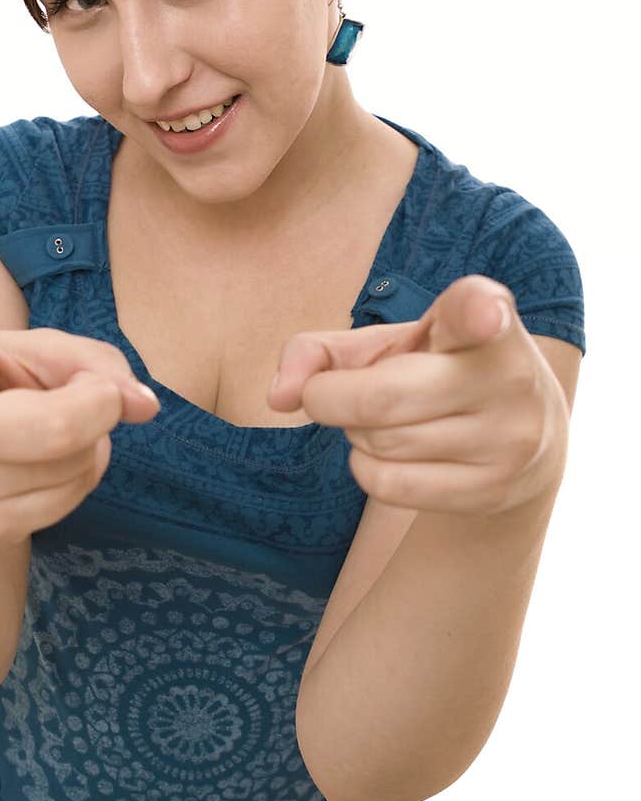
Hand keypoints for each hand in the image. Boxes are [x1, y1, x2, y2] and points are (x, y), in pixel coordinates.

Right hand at [0, 324, 159, 544]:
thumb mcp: (31, 352)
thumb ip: (94, 360)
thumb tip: (143, 405)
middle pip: (56, 429)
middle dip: (96, 405)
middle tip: (88, 390)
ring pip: (77, 463)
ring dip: (91, 439)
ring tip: (48, 422)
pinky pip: (74, 494)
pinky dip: (82, 469)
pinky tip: (46, 457)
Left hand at [267, 275, 568, 515]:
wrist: (521, 440)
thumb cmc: (434, 373)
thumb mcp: (386, 346)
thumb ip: (319, 352)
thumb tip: (279, 396)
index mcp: (485, 321)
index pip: (480, 310)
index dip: (480, 311)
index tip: (486, 315)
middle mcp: (508, 378)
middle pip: (382, 397)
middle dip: (332, 398)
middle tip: (328, 394)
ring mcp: (508, 440)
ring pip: (381, 443)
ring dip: (356, 433)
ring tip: (383, 420)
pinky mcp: (492, 490)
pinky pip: (389, 484)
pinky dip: (366, 468)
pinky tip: (389, 454)